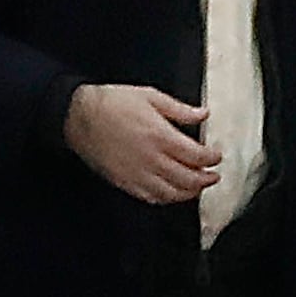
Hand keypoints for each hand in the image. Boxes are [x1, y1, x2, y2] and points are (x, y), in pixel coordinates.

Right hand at [63, 84, 220, 205]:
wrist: (79, 117)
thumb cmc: (111, 103)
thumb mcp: (150, 97)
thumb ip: (179, 109)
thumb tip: (203, 114)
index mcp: (161, 136)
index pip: (197, 156)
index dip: (212, 158)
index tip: (216, 156)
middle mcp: (152, 159)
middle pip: (189, 179)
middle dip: (206, 179)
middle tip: (213, 176)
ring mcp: (138, 174)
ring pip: (172, 193)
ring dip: (189, 192)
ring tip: (197, 187)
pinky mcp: (125, 182)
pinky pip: (151, 198)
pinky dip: (166, 199)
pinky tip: (172, 193)